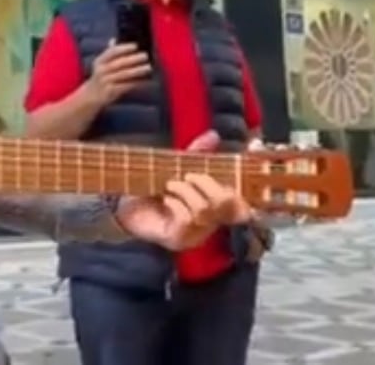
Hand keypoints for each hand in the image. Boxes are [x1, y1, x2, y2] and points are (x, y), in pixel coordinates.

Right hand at [84, 40, 150, 105]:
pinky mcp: (110, 91)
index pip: (112, 52)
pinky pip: (126, 85)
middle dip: (134, 59)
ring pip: (124, 74)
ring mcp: (105, 81)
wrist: (91, 96)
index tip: (135, 46)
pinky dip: (136, 83)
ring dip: (137, 70)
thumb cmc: (100, 77)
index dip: (124, 48)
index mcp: (100, 61)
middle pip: (120, 63)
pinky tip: (144, 80)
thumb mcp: (100, 64)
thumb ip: (108, 52)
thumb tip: (114, 39)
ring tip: (148, 67)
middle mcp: (101, 70)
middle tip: (145, 56)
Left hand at [114, 131, 251, 250]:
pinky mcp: (179, 240)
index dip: (248, 187)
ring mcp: (196, 234)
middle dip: (207, 184)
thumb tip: (213, 134)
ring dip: (185, 191)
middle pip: (227, 204)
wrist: (126, 204)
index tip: (244, 163)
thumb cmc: (155, 186)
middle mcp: (211, 222)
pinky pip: (186, 220)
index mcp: (216, 205)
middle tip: (187, 175)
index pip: (243, 203)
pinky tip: (166, 199)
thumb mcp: (178, 166)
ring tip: (170, 185)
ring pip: (204, 210)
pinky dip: (176, 203)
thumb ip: (197, 153)